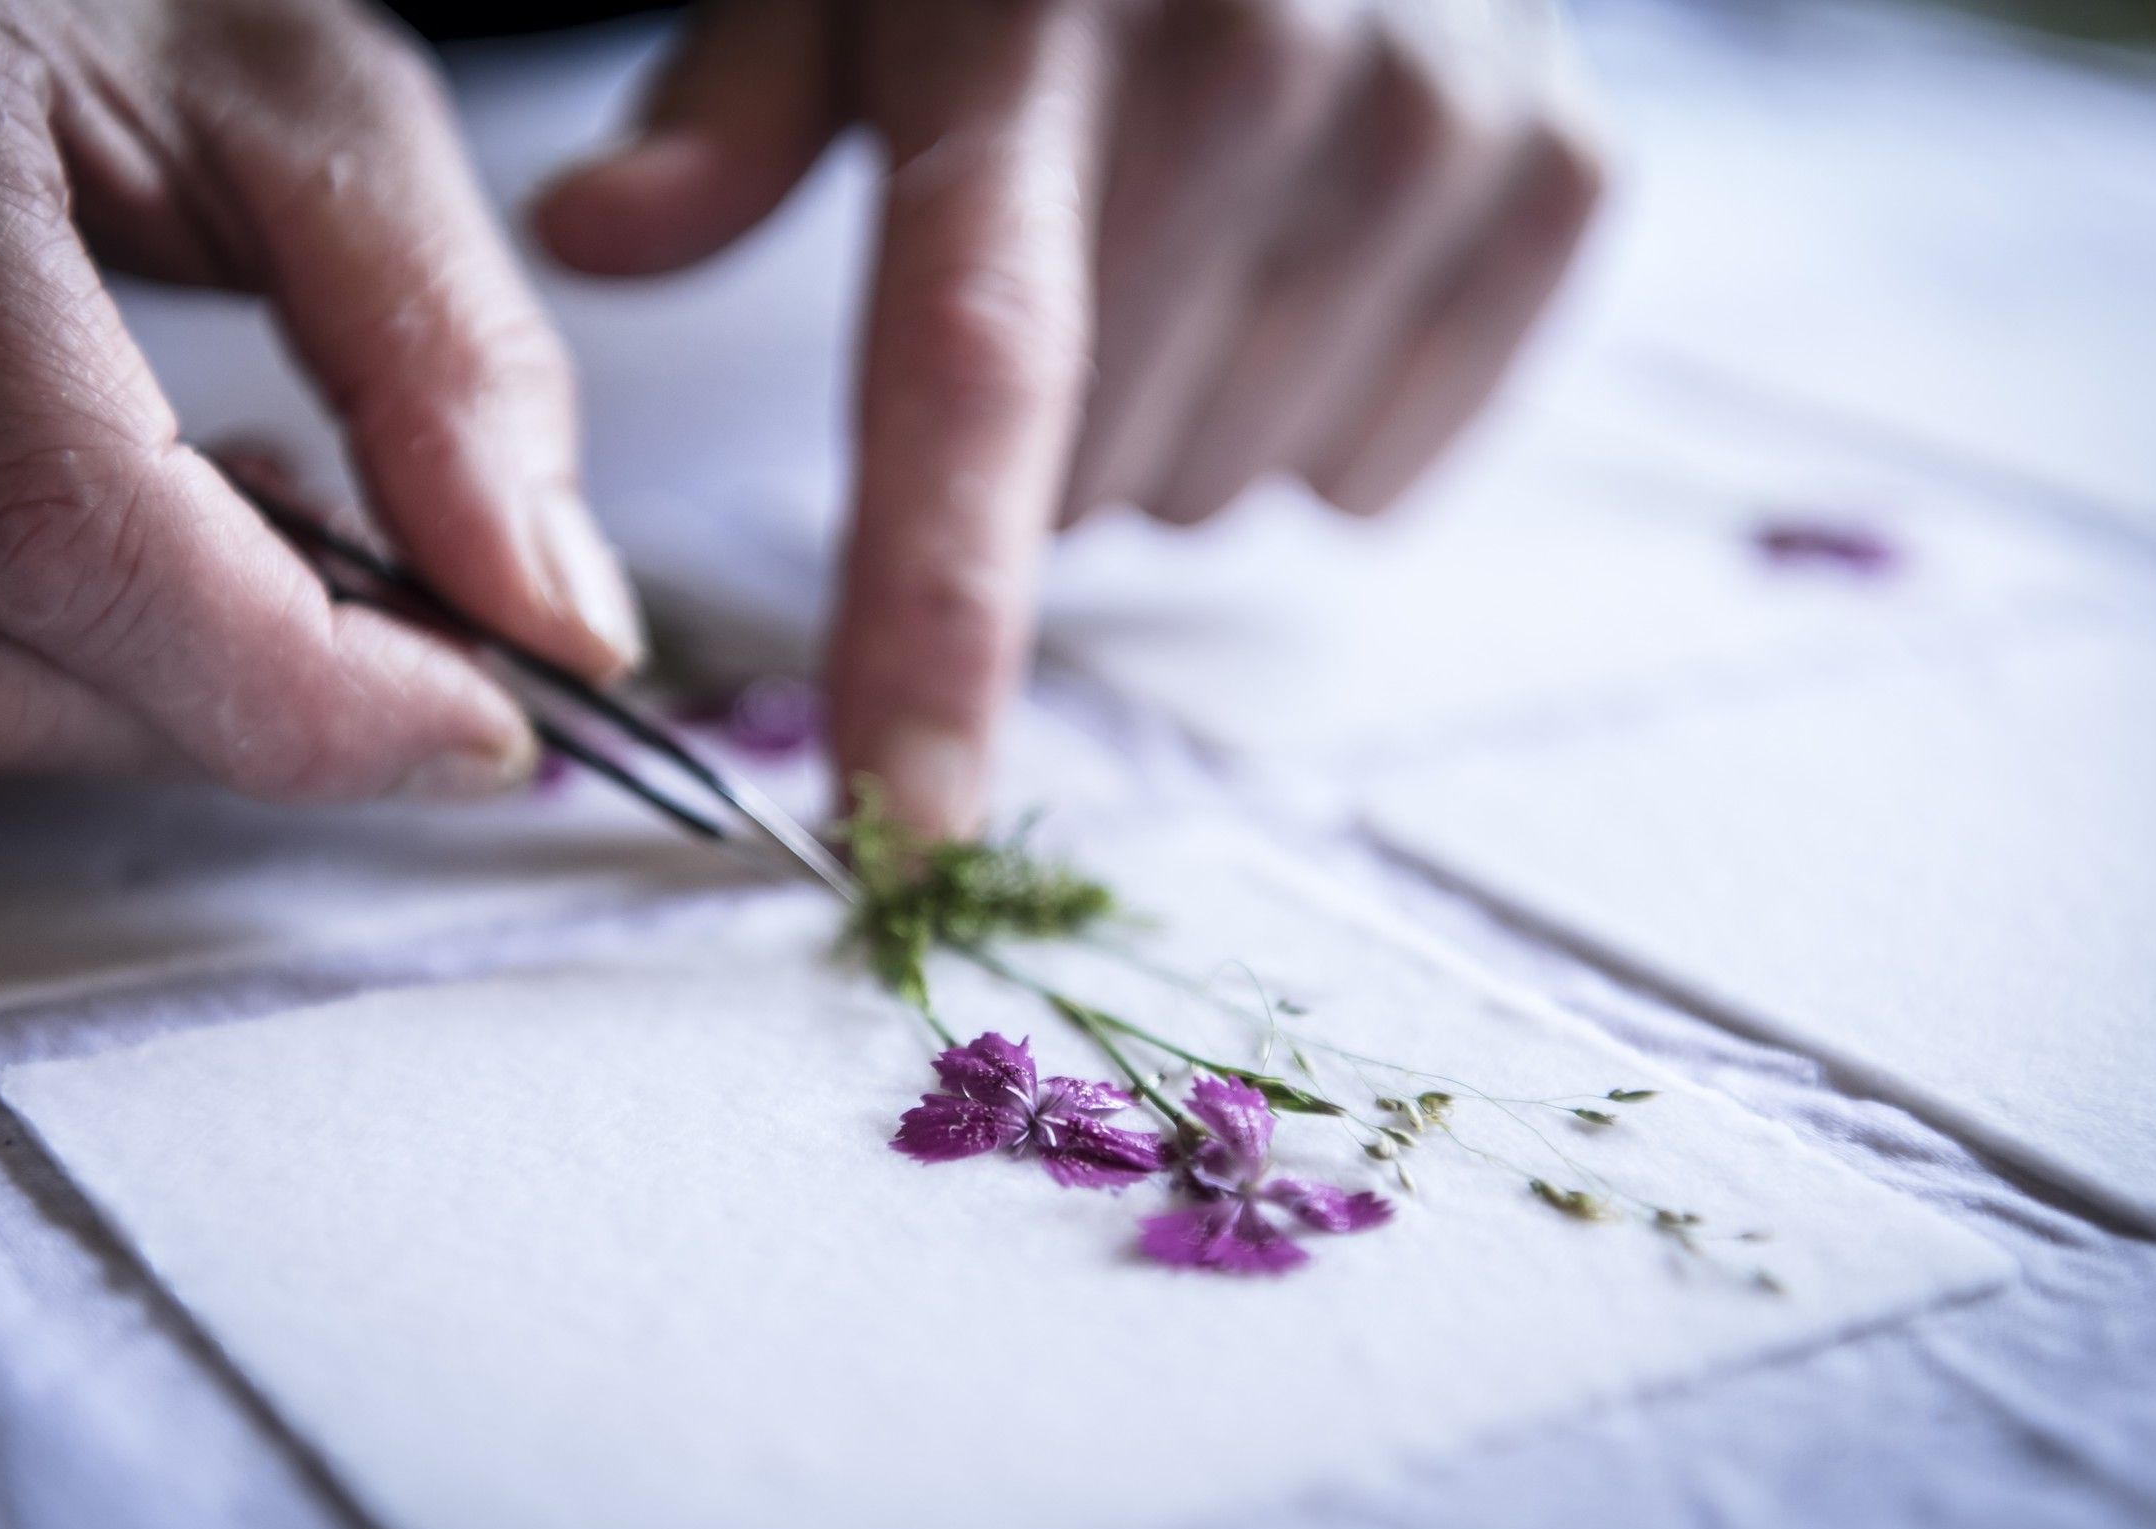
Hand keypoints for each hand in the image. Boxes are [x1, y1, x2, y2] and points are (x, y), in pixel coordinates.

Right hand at [0, 0, 642, 800]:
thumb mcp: (311, 112)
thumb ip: (448, 359)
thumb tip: (553, 616)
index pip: (54, 511)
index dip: (296, 679)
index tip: (474, 713)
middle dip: (212, 709)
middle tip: (383, 636)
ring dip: (117, 701)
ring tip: (244, 549)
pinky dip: (22, 670)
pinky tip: (122, 552)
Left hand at [540, 0, 1601, 835]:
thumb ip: (740, 100)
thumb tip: (597, 232)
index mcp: (1037, 18)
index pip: (980, 365)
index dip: (937, 618)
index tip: (905, 821)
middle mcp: (1262, 61)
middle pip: (1096, 474)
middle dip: (1040, 440)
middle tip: (1056, 263)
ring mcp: (1436, 122)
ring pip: (1231, 490)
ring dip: (1172, 432)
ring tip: (1187, 250)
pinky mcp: (1559, 175)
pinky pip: (1389, 463)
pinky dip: (1320, 422)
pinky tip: (1307, 278)